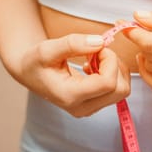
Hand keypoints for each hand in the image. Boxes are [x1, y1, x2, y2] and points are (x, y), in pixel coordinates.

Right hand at [10, 34, 130, 116]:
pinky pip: (117, 90)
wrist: (29, 72)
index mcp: (70, 96)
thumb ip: (74, 44)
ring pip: (122, 90)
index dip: (109, 60)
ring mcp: (89, 109)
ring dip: (115, 69)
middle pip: (120, 89)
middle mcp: (82, 108)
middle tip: (96, 51)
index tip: (97, 46)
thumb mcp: (47, 48)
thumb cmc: (35, 61)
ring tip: (94, 58)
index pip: (108, 83)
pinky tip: (94, 66)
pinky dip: (112, 74)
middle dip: (114, 64)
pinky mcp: (94, 105)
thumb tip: (101, 42)